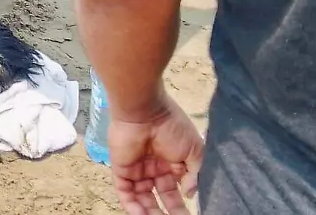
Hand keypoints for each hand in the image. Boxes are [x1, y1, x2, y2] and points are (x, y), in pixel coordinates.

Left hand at [109, 94, 203, 214]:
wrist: (146, 111)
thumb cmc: (172, 127)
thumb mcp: (194, 149)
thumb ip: (194, 173)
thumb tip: (190, 193)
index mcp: (171, 163)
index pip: (175, 189)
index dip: (181, 204)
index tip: (188, 214)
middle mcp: (153, 168)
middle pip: (160, 196)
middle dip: (168, 211)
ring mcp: (137, 170)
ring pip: (142, 198)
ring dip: (150, 212)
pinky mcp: (121, 170)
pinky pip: (125, 192)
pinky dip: (132, 206)